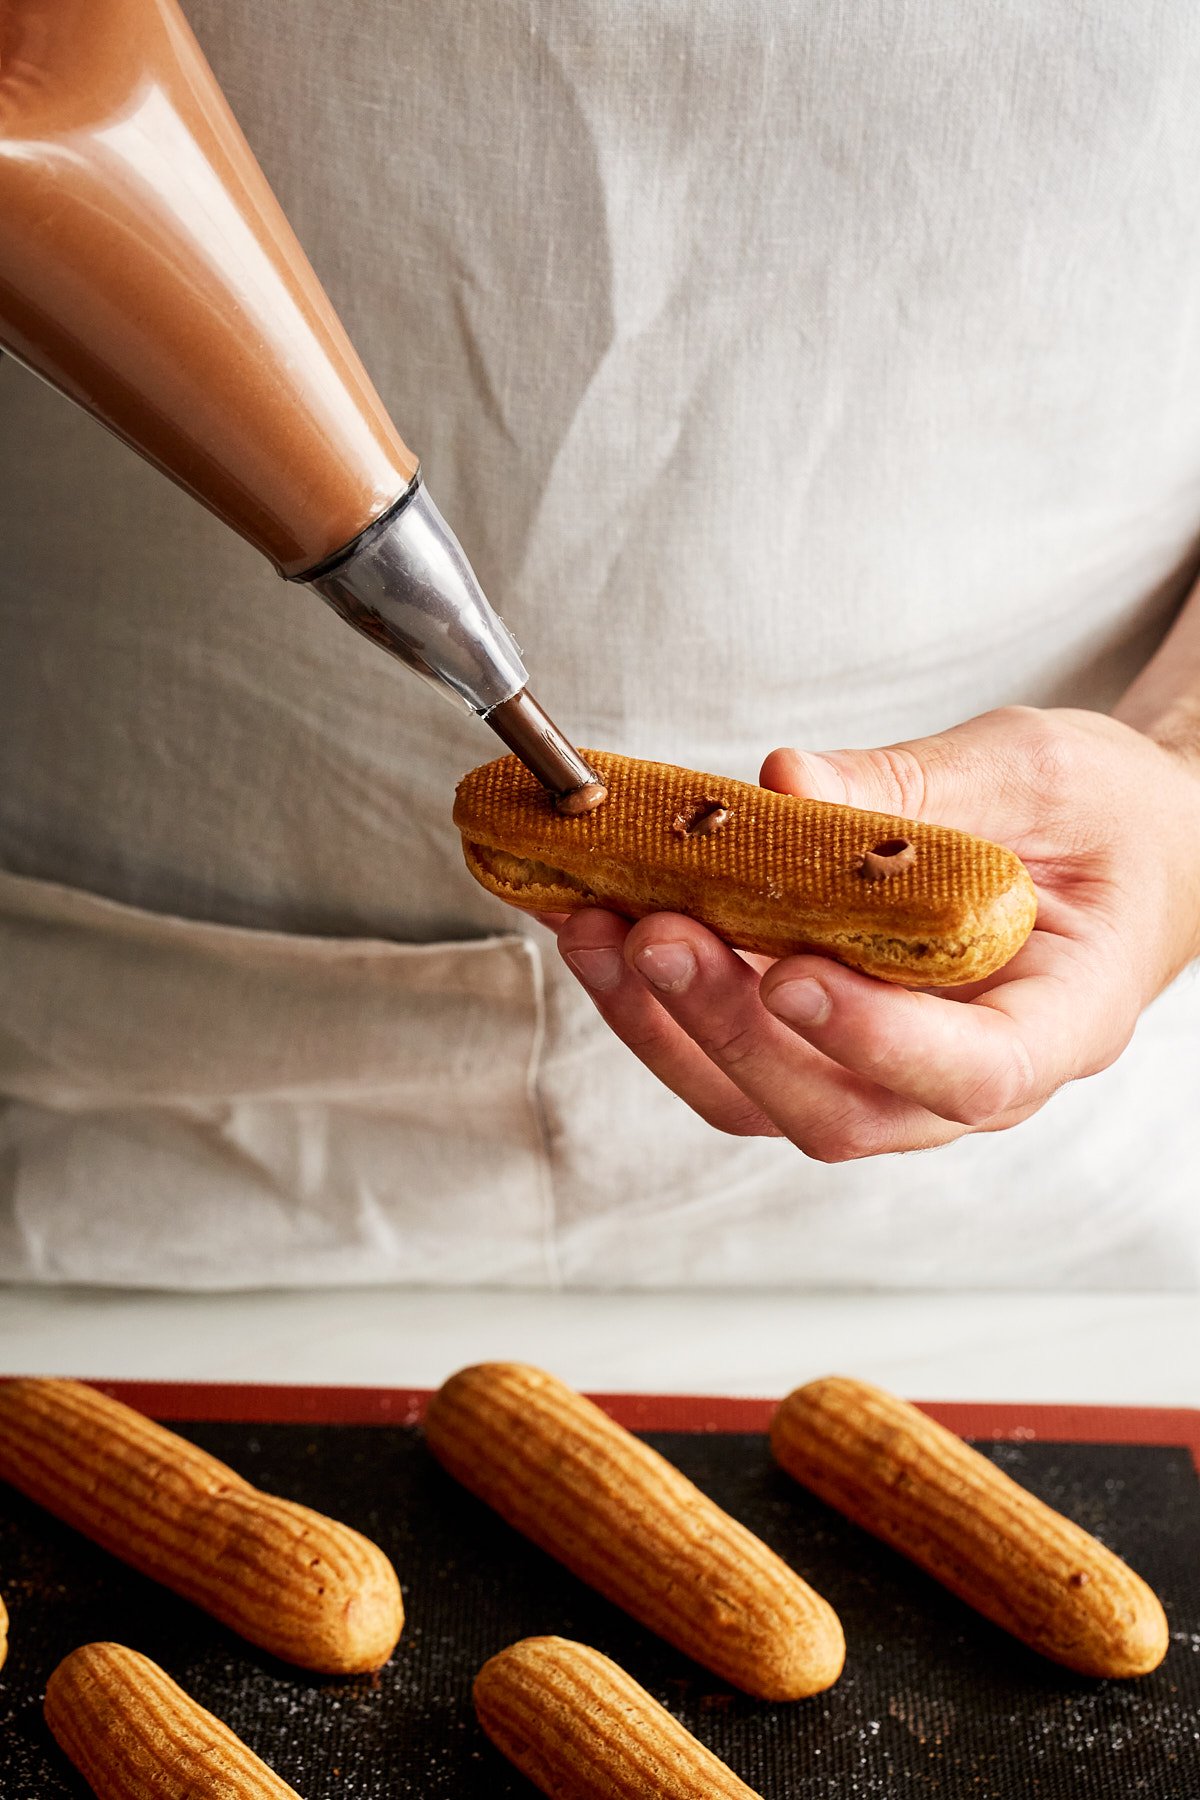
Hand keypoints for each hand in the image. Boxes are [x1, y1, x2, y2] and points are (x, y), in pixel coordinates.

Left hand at [543, 707, 1199, 1158]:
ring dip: (669, 1026)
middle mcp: (972, 1077)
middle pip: (842, 1108)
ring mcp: (892, 1074)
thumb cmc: (1104, 821)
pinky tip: (607, 929)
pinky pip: (739, 1055)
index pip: (976, 1073)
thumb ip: (915, 787)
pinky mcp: (828, 1046)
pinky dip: (661, 1003)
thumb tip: (785, 787)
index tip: (792, 975)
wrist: (1123, 849)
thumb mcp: (1034, 774)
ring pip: (768, 1101)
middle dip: (731, 1029)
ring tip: (598, 929)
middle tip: (656, 933)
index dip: (877, 1041)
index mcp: (1060, 1021)